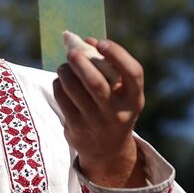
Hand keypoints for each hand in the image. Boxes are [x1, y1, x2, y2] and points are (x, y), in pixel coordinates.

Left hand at [53, 38, 145, 187]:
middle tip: (72, 51)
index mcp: (134, 100)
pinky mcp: (77, 129)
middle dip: (81, 62)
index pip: (133, 73)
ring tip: (65, 66)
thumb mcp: (122, 93)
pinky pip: (62, 99)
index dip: (118, 54)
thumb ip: (110, 68)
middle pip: (96, 82)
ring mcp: (96, 123)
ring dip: (65, 71)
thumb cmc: (115, 109)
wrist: (108, 151)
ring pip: (74, 89)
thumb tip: (86, 41)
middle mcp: (117, 113)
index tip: (102, 43)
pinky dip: (59, 85)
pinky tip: (61, 82)